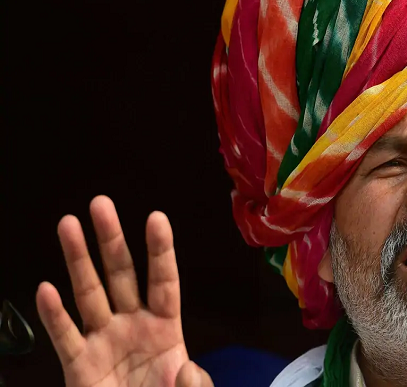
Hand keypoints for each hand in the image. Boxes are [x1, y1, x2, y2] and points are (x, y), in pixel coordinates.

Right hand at [36, 195, 213, 386]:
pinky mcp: (79, 367)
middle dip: (111, 240)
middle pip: (122, 276)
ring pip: (89, 294)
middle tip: (100, 204)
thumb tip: (187, 368)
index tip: (155, 217)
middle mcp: (132, 326)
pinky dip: (54, 315)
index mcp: (166, 328)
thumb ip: (194, 384)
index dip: (160, 251)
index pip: (164, 281)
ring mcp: (103, 342)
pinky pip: (66, 338)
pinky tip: (46, 289)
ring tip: (67, 224)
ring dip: (77, 260)